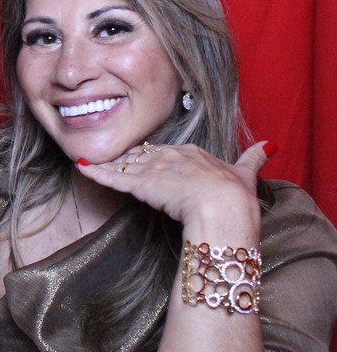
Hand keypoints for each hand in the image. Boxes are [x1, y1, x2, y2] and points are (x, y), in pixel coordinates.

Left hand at [76, 140, 273, 225]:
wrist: (222, 207)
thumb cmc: (235, 196)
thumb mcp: (245, 174)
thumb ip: (253, 159)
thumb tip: (270, 144)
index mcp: (193, 152)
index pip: (167, 153)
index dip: (155, 159)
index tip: (147, 163)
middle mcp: (169, 155)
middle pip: (143, 156)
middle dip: (129, 160)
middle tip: (115, 162)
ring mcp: (152, 169)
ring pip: (126, 165)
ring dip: (110, 166)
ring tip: (94, 164)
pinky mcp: (137, 183)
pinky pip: (111, 176)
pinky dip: (95, 171)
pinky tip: (81, 166)